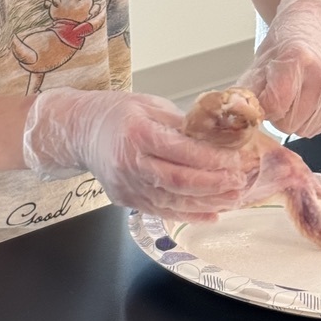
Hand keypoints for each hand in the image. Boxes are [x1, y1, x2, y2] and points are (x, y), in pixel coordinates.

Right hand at [22, 87, 247, 220]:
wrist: (80, 131)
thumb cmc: (117, 113)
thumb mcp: (150, 105)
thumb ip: (181, 123)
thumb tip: (218, 135)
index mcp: (136, 132)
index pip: (181, 151)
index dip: (212, 159)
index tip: (236, 160)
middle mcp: (129, 162)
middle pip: (179, 181)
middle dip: (214, 185)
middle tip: (240, 183)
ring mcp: (126, 185)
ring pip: (173, 201)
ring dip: (207, 203)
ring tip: (233, 199)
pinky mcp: (126, 200)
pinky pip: (162, 212)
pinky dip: (189, 215)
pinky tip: (211, 213)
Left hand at [238, 0, 320, 136]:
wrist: (320, 25)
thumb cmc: (289, 40)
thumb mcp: (263, 57)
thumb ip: (250, 86)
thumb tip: (238, 109)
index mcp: (297, 59)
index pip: (274, 105)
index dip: (263, 107)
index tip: (262, 99)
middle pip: (290, 122)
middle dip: (277, 116)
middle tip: (276, 98)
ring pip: (305, 130)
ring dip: (294, 120)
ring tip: (293, 97)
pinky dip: (310, 120)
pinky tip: (308, 100)